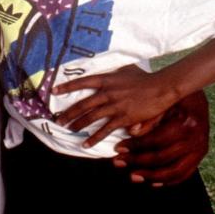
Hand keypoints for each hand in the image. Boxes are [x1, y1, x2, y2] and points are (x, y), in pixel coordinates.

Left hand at [52, 64, 178, 148]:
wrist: (161, 88)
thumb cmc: (145, 78)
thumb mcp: (127, 69)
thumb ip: (116, 73)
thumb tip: (111, 75)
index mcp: (107, 80)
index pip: (82, 82)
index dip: (67, 87)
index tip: (54, 91)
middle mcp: (107, 93)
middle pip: (83, 104)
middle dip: (68, 112)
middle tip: (57, 119)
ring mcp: (114, 106)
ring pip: (90, 117)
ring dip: (77, 124)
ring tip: (68, 129)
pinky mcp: (122, 118)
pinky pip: (105, 129)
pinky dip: (94, 137)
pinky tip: (85, 143)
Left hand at [113, 91, 209, 186]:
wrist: (199, 96)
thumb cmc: (177, 96)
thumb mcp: (163, 100)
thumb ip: (149, 117)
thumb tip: (132, 131)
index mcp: (186, 123)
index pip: (156, 141)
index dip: (135, 146)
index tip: (118, 148)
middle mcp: (195, 139)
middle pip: (162, 158)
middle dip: (137, 162)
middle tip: (118, 162)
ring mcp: (200, 150)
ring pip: (174, 171)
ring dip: (151, 176)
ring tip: (132, 176)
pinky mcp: (201, 156)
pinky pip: (184, 174)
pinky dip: (168, 181)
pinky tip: (152, 182)